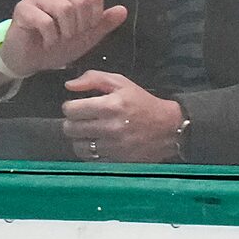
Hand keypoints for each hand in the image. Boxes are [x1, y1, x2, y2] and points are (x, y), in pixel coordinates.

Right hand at [0, 0, 127, 92]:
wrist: (32, 60)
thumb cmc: (58, 45)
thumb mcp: (87, 36)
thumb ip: (104, 23)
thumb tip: (123, 9)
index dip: (93, 19)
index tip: (83, 31)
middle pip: (80, 0)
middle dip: (80, 25)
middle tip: (70, 36)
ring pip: (64, 8)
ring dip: (65, 31)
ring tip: (59, 39)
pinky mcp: (22, 9)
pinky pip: (45, 21)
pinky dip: (51, 37)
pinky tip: (47, 42)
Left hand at [61, 71, 184, 161]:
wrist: (170, 128)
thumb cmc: (143, 103)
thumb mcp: (122, 83)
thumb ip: (94, 78)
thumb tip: (69, 86)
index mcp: (110, 106)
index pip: (70, 109)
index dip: (71, 106)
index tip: (79, 107)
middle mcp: (110, 127)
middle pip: (70, 128)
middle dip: (73, 122)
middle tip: (83, 120)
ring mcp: (114, 147)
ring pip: (78, 146)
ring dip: (80, 139)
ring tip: (89, 133)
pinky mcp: (117, 160)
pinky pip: (91, 159)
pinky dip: (91, 152)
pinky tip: (98, 144)